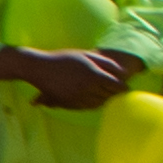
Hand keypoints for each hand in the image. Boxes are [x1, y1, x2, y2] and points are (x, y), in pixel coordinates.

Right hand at [0, 45, 144, 110]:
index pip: (117, 86)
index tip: (124, 86)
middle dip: (113, 93)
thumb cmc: (63, 59)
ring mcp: (78, 98)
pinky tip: (91, 97)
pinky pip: (87, 107)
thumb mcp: (86, 55)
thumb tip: (123, 72)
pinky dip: (93, 104)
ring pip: (99, 103)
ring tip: (102, 93)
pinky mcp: (70, 104)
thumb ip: (106, 63)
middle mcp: (88, 89)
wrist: (39, 68)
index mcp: (94, 75)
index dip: (123, 87)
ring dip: (104, 100)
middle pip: (109, 96)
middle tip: (114, 90)